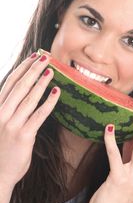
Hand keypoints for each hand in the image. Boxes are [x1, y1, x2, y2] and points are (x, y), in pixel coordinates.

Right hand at [0, 53, 59, 187]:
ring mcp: (12, 124)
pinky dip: (49, 103)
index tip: (34, 56)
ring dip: (42, 82)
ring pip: (30, 98)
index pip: (10, 82)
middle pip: (20, 86)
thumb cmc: (2, 146)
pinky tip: (57, 93)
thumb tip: (25, 90)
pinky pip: (39, 115)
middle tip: (46, 57)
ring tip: (52, 70)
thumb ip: (10, 106)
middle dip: (34, 69)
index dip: (23, 67)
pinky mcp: (24, 136)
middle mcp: (2, 113)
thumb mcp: (0, 122)